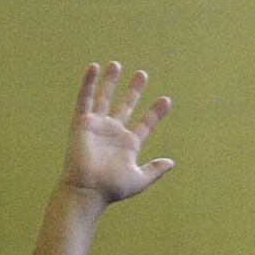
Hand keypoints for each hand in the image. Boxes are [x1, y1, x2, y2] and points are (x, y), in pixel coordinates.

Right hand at [61, 62, 173, 205]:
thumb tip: (172, 162)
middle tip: (143, 74)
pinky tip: (94, 68)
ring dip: (110, 82)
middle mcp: (113, 133)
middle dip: (134, 90)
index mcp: (128, 144)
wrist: (88, 189)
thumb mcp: (139, 179)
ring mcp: (97, 126)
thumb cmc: (112, 188)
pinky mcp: (82, 123)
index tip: (166, 100)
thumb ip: (155, 170)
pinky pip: (85, 99)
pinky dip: (89, 83)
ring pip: (104, 98)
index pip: (145, 124)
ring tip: (116, 64)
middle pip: (126, 105)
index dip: (155, 113)